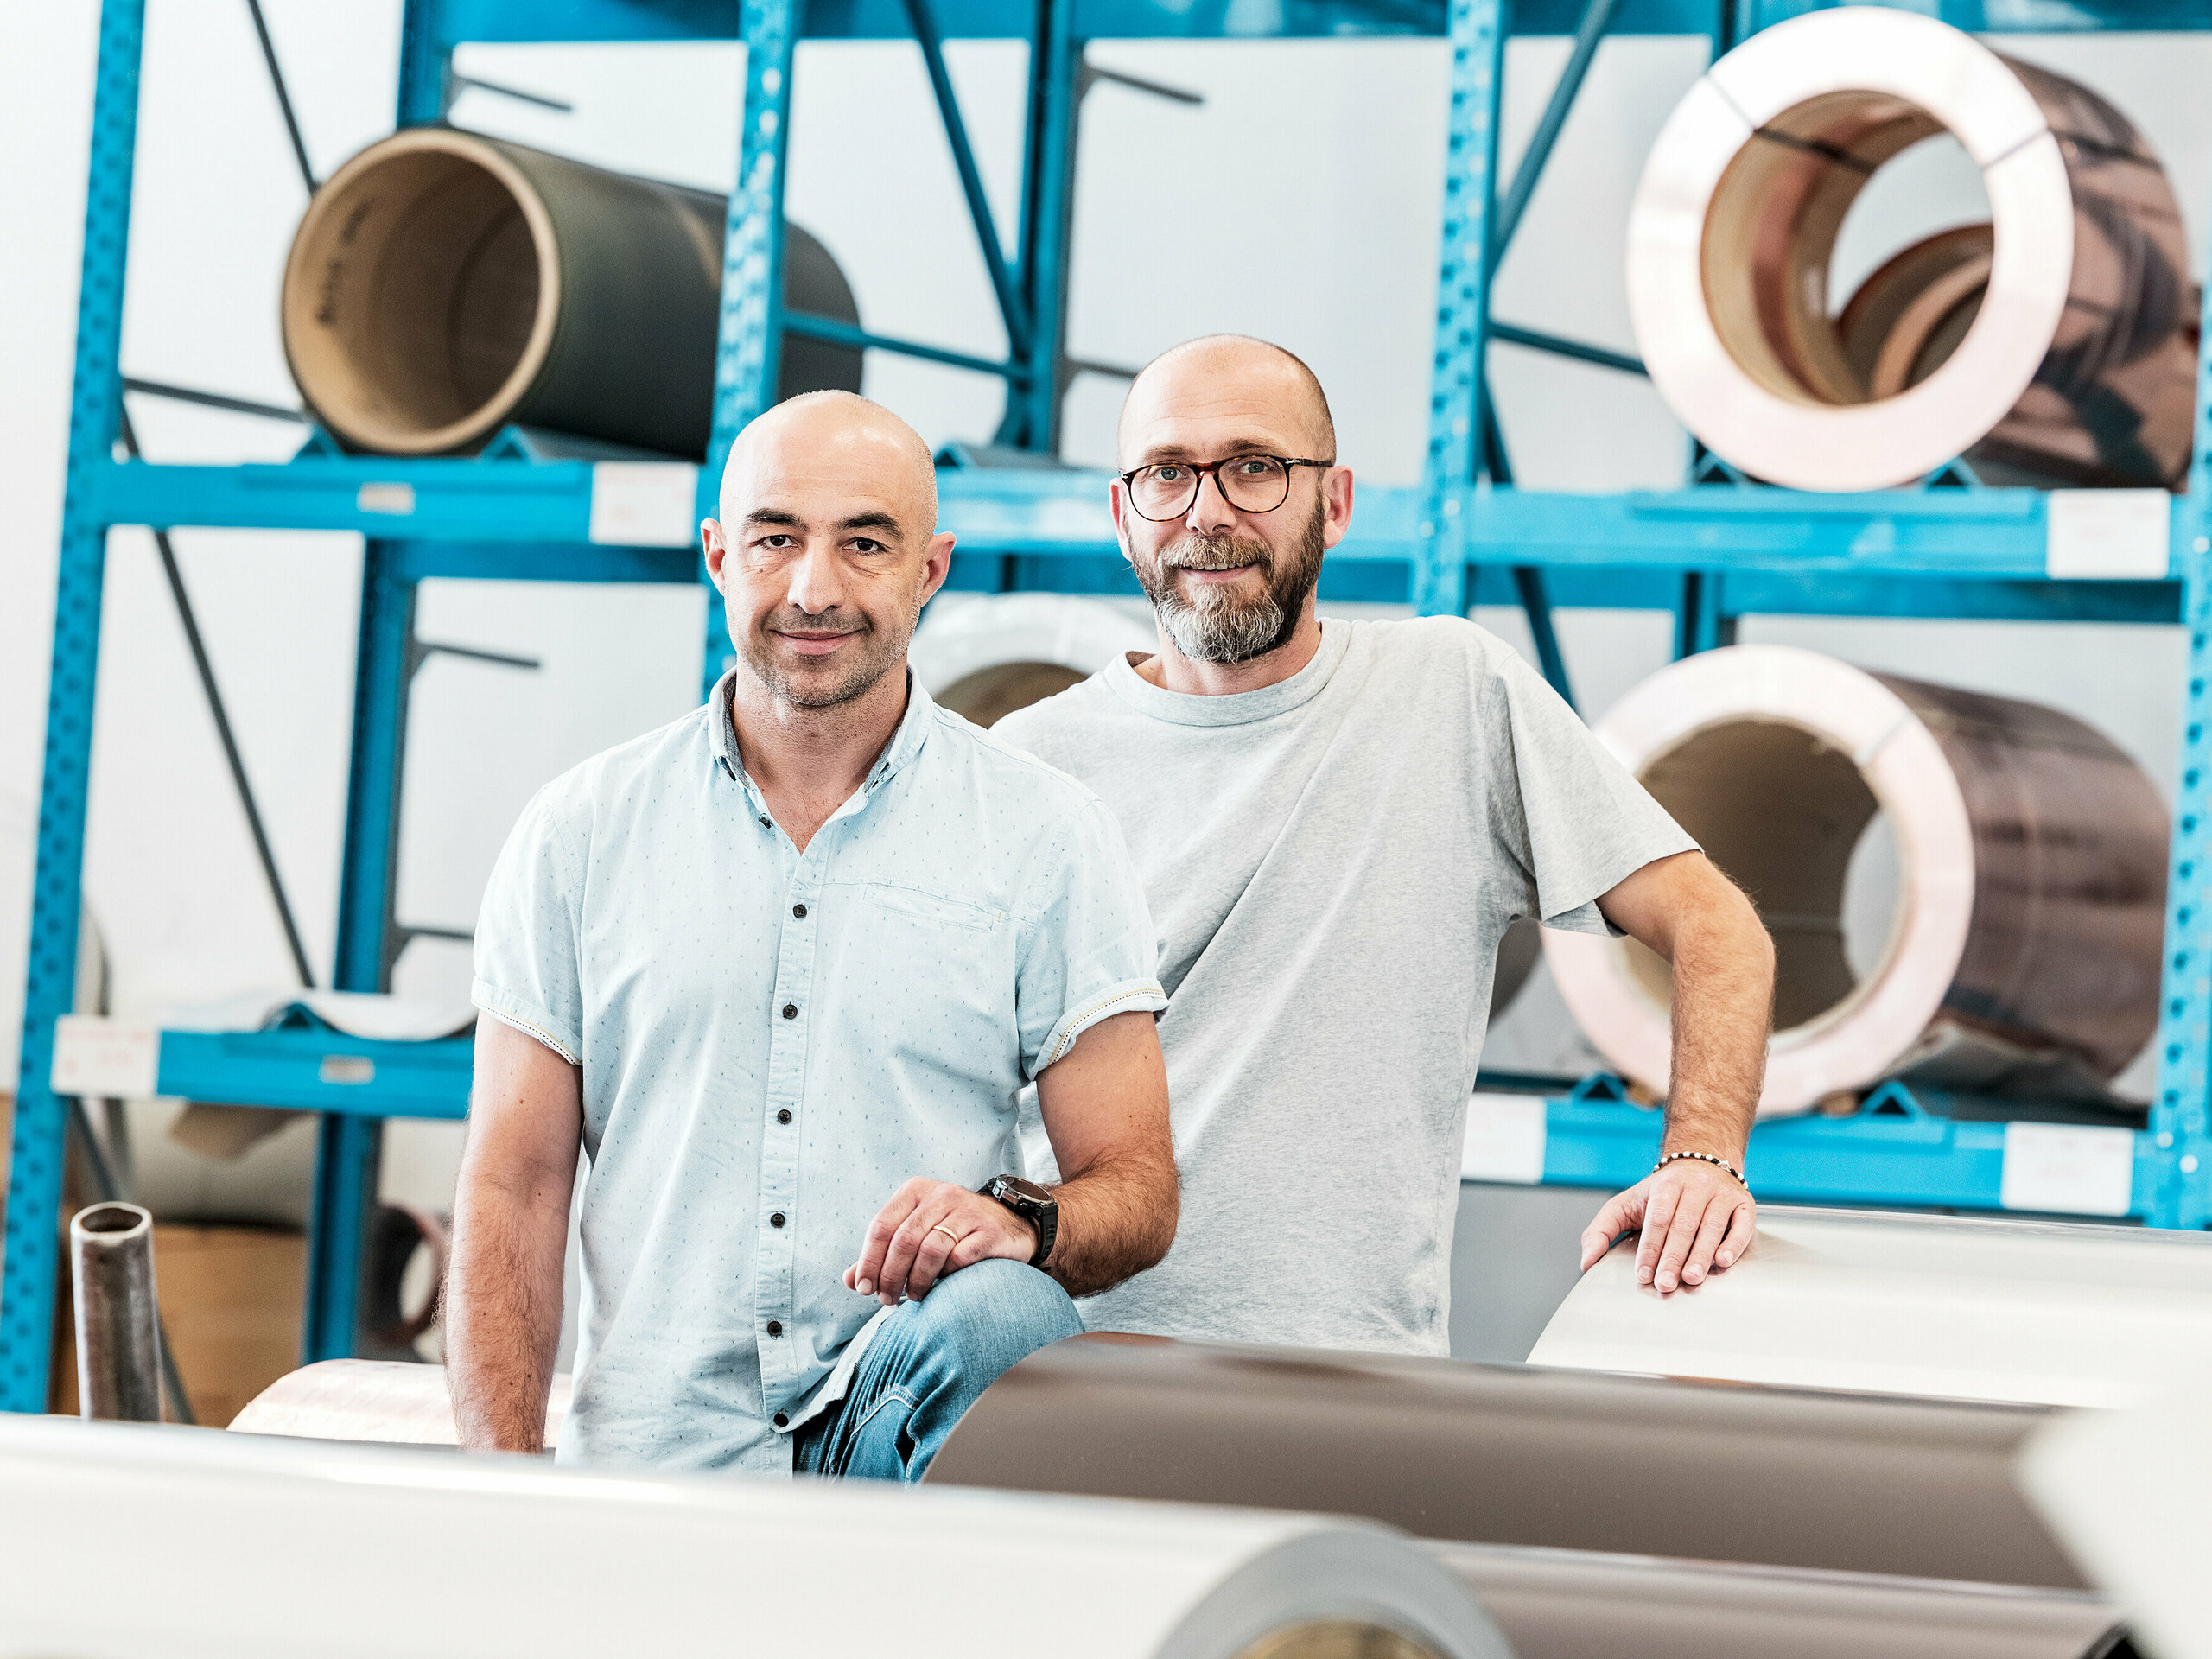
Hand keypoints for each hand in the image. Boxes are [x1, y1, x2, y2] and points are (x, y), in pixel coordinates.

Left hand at [844, 1178, 1038, 1305]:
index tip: (864, 1289)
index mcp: (916, 1191)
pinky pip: (960, 1257)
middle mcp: (941, 1194)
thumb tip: (851, 1280)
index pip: (881, 1226)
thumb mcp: (915, 1232)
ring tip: (914, 1296)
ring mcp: (967, 1211)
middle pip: (904, 1240)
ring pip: (930, 1249)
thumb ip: (883, 1253)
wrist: (1009, 1224)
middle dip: (890, 1276)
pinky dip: (947, 1275)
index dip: (869, 1260)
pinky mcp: (988, 1231)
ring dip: (917, 1281)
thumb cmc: (953, 1231)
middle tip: (887, 1300)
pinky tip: (943, 1285)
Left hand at [1578, 1160, 1755, 1293]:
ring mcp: (1721, 1194)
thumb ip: (1601, 1230)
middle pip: (1683, 1225)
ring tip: (1691, 1278)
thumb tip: (1586, 1261)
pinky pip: (1742, 1224)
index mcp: (1665, 1185)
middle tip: (1665, 1283)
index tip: (1643, 1274)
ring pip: (1711, 1226)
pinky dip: (1734, 1244)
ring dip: (1701, 1254)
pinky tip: (1723, 1261)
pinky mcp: (1744, 1203)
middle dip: (1673, 1257)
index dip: (1649, 1249)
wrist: (1703, 1160)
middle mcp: (1695, 1186)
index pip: (1656, 1219)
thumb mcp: (1626, 1204)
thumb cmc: (1662, 1193)